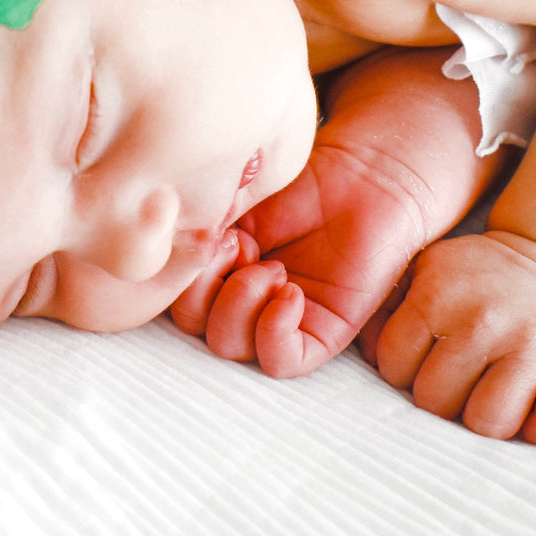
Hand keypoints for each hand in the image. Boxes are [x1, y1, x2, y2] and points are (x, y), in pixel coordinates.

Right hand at [171, 139, 430, 376]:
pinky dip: (275, 330)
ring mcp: (281, 318)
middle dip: (208, 287)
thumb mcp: (233, 199)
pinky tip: (290, 291)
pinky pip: (282, 361)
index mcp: (217, 267)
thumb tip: (169, 250)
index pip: (175, 296)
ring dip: (241, 302)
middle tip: (240, 247)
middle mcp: (244, 297)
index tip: (210, 232)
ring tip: (272, 266)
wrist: (365, 174)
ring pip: (231, 346)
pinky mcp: (324, 332)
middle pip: (197, 327)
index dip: (181, 271)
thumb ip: (199, 228)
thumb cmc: (300, 180)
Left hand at [372, 230, 535, 445]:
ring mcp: (533, 345)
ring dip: (486, 420)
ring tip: (488, 397)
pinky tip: (533, 407)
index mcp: (437, 295)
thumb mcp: (424, 269)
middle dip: (440, 400)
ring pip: (489, 423)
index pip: (393, 367)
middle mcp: (482, 321)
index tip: (419, 364)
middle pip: (435, 402)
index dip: (401, 373)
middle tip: (455, 382)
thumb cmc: (478, 273)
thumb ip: (386, 306)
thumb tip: (365, 352)